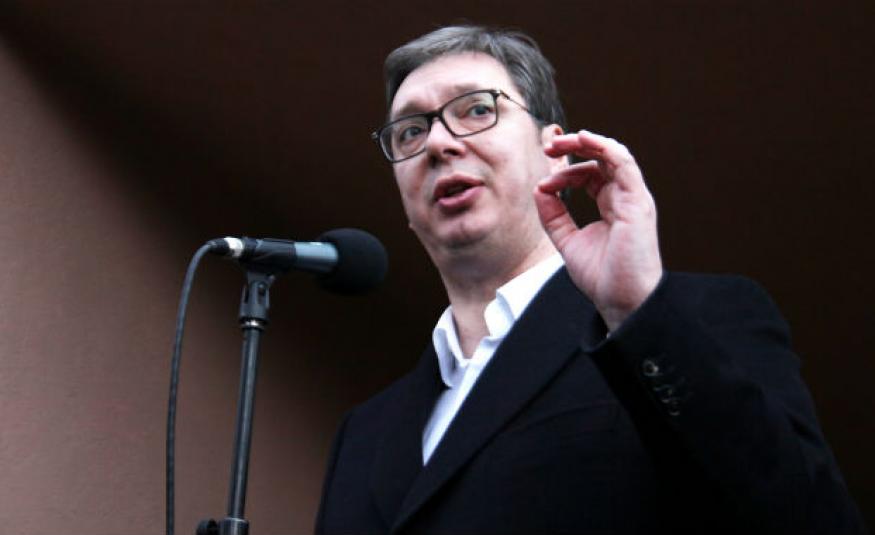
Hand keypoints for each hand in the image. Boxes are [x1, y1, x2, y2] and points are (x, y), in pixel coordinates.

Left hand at [534, 130, 662, 330]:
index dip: (565, 172)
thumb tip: (539, 189)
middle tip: (550, 146)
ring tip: (563, 140)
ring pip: (613, 155)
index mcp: (612, 206)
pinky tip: (585, 140)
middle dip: (576, 147)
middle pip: (602, 159)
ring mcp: (633, 198)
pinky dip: (605, 148)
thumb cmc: (603, 277)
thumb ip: (553, 216)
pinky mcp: (637, 201)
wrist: (622, 300)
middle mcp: (625, 198)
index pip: (590, 175)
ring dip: (587, 143)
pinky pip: (624, 164)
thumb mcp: (567, 241)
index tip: (543, 185)